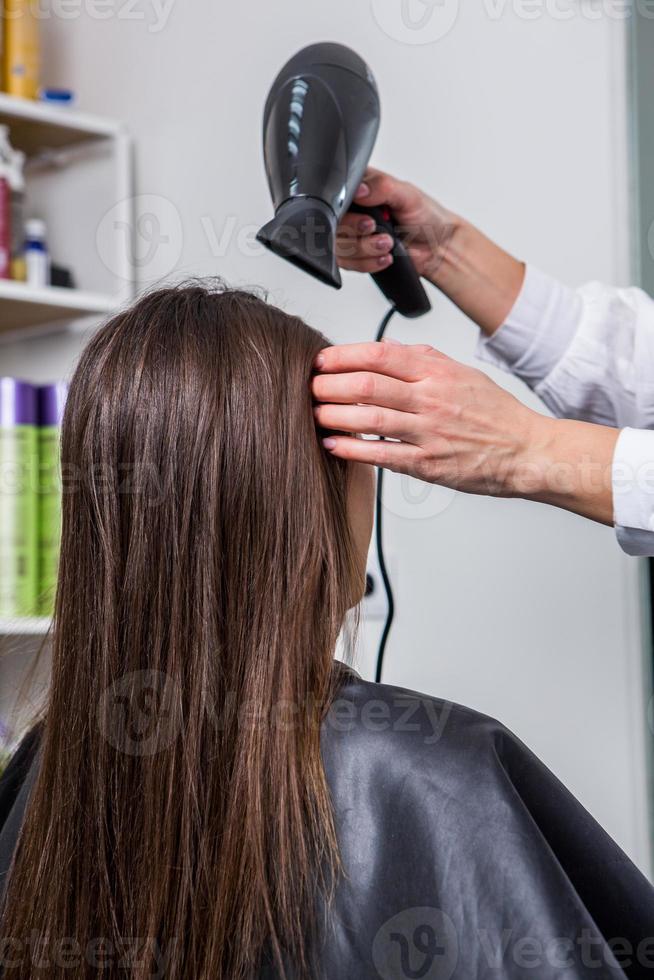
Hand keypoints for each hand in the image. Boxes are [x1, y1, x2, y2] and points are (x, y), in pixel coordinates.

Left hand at [313, 340, 537, 495]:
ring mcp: (430, 433)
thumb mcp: (462, 373)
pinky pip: (382, 456)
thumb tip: (385, 345)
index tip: (320, 360)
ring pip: (371, 420)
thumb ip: (423, 358)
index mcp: (438, 372)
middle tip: (308, 387)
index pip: (380, 354)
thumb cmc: (494, 413)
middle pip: (368, 385)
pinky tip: (333, 445)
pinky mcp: (429, 465)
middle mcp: (432, 399)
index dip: (343, 356)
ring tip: (315, 414)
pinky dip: (353, 450)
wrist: (526, 451)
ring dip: (335, 416)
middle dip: (330, 385)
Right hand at [336, 167, 524, 335]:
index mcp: (361, 187)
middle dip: (357, 234)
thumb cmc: (426, 217)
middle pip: (333, 225)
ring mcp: (352, 234)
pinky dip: (367, 263)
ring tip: (388, 245)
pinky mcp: (355, 255)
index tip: (368, 219)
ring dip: (364, 250)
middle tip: (377, 231)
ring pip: (339, 247)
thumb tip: (360, 189)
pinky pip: (347, 264)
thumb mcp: (407, 195)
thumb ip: (382, 188)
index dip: (347, 211)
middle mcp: (353, 209)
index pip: (336, 196)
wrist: (438, 247)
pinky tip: (384, 258)